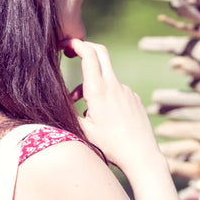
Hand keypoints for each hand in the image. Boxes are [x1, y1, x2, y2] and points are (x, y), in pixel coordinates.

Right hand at [65, 38, 162, 175]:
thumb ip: (69, 113)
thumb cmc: (111, 146)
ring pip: (106, 77)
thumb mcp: (84, 131)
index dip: (76, 44)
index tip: (66, 44)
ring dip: (92, 84)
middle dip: (85, 48)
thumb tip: (57, 103)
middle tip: (72, 52)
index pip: (89, 54)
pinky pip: (116, 90)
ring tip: (84, 108)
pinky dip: (105, 96)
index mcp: (99, 91)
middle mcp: (114, 86)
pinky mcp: (134, 98)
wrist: (141, 155)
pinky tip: (105, 117)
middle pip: (100, 52)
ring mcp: (127, 91)